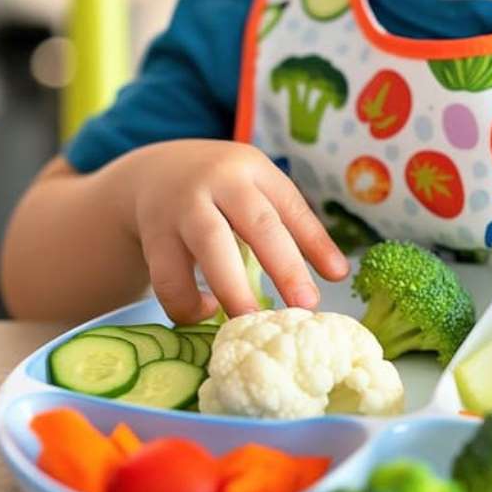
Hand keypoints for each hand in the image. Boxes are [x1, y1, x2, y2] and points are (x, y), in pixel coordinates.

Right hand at [111, 139, 347, 321]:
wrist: (152, 173)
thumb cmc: (224, 191)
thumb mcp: (259, 192)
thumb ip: (296, 227)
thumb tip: (340, 273)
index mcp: (253, 170)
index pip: (290, 206)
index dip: (315, 242)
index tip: (337, 277)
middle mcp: (219, 182)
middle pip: (257, 223)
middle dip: (283, 267)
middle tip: (303, 307)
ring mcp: (183, 206)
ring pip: (210, 247)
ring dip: (233, 289)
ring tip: (250, 322)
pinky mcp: (154, 236)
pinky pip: (170, 276)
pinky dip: (187, 302)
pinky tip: (205, 312)